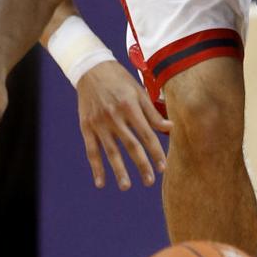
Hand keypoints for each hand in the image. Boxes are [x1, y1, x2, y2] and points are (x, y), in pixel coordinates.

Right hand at [75, 60, 171, 190]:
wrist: (90, 69)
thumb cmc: (120, 80)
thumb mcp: (139, 91)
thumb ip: (153, 112)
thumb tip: (171, 128)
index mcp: (130, 106)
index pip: (147, 134)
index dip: (156, 152)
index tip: (163, 167)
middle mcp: (114, 116)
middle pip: (130, 145)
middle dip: (141, 165)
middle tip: (150, 181)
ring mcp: (98, 123)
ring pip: (111, 151)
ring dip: (119, 171)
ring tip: (126, 187)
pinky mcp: (86, 127)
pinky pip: (91, 151)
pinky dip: (96, 167)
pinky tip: (101, 183)